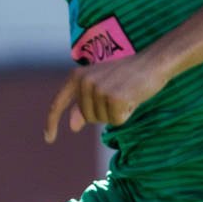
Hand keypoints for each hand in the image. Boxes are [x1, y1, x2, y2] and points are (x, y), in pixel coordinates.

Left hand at [44, 49, 177, 142]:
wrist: (153, 62)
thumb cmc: (127, 75)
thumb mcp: (101, 86)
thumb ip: (84, 104)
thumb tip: (72, 126)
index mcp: (78, 76)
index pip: (58, 103)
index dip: (52, 122)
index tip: (48, 139)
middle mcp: (85, 81)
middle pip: (88, 117)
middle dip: (104, 113)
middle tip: (119, 94)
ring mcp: (99, 89)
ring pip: (101, 120)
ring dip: (116, 113)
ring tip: (126, 94)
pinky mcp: (114, 98)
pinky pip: (115, 121)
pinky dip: (126, 114)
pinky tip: (132, 99)